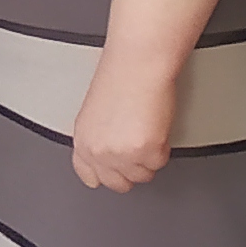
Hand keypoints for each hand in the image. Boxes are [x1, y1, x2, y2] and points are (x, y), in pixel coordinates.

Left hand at [71, 49, 178, 191]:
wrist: (138, 64)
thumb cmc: (120, 78)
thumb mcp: (96, 115)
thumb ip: (99, 140)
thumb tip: (110, 154)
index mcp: (82, 141)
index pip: (89, 176)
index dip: (106, 173)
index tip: (114, 169)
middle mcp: (98, 151)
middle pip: (118, 183)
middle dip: (131, 167)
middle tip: (136, 143)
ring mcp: (121, 155)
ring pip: (142, 174)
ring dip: (148, 156)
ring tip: (145, 127)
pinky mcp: (146, 152)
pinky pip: (160, 162)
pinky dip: (163, 146)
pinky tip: (154, 124)